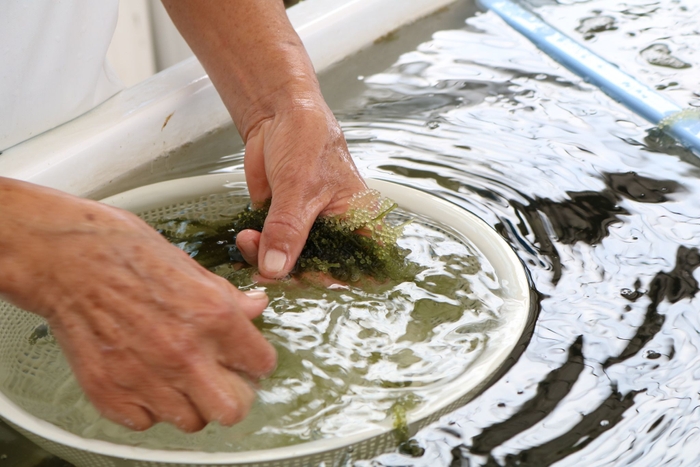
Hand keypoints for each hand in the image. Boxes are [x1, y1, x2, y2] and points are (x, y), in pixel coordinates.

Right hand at [0, 178, 276, 431]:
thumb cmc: (124, 253)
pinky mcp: (110, 393)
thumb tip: (256, 307)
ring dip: (191, 403)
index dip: (256, 362)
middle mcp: (184, 353)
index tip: (247, 360)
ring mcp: (146, 378)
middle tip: (221, 379)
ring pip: (191, 421)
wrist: (66, 260)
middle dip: (233, 396)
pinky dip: (149, 407)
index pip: (262, 365)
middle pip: (233, 410)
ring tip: (178, 377)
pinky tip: (145, 378)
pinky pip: (146, 422)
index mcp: (213, 317)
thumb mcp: (190, 266)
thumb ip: (228, 297)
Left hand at [236, 102, 366, 277]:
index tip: (312, 282)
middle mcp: (336, 230)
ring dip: (266, 261)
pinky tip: (245, 239)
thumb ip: (287, 230)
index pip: (362, 268)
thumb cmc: (306, 138)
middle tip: (267, 269)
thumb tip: (276, 269)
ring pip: (291, 264)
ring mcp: (307, 230)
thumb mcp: (299, 186)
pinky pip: (269, 250)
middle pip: (320, 272)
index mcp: (358, 221)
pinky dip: (255, 251)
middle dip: (291, 274)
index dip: (342, 282)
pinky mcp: (281, 226)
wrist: (276, 116)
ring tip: (248, 240)